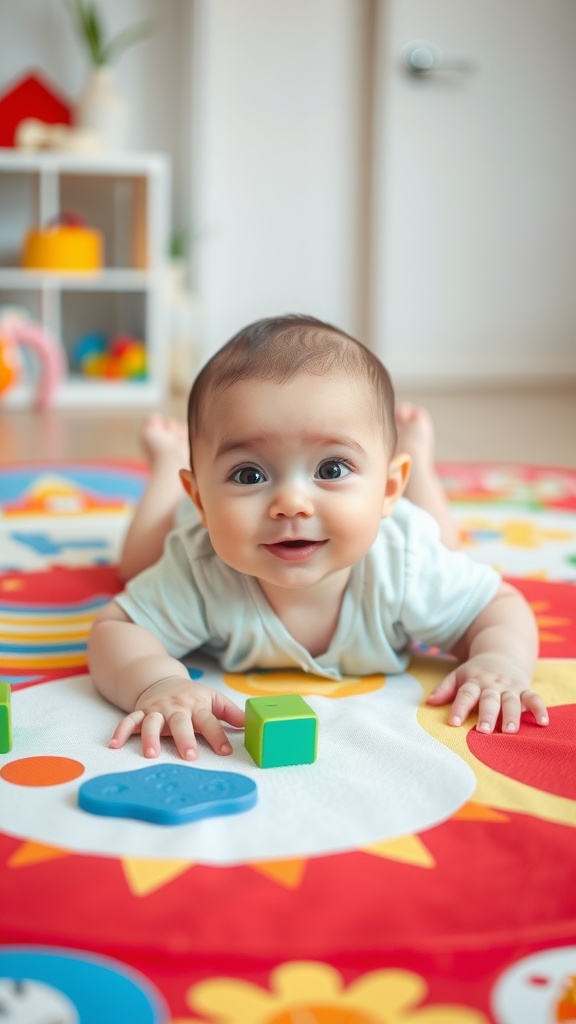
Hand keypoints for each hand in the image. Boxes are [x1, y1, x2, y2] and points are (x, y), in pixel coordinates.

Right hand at [109, 676, 244, 759]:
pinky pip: (129, 721)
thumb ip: (231, 713)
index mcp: (197, 705)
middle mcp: (176, 708)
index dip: (217, 736)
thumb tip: (252, 726)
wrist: (162, 680)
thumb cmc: (192, 695)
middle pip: (181, 722)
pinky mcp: (140, 712)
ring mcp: (156, 710)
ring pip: (152, 722)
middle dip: (184, 739)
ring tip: (151, 755)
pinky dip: (121, 732)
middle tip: (189, 756)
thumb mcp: (213, 699)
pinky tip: (115, 745)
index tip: (225, 751)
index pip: (209, 721)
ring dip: (151, 738)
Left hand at [427, 654, 548, 732]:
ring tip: (509, 731)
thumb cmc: (476, 672)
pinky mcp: (525, 689)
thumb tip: (428, 702)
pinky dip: (539, 709)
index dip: (459, 707)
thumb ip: (445, 689)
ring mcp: (510, 687)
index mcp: (474, 681)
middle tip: (483, 730)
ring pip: (511, 701)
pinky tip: (543, 722)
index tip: (454, 723)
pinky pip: (534, 698)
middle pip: (489, 699)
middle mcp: (492, 684)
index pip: (465, 694)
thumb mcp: (458, 675)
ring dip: (511, 715)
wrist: (502, 653)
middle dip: (486, 714)